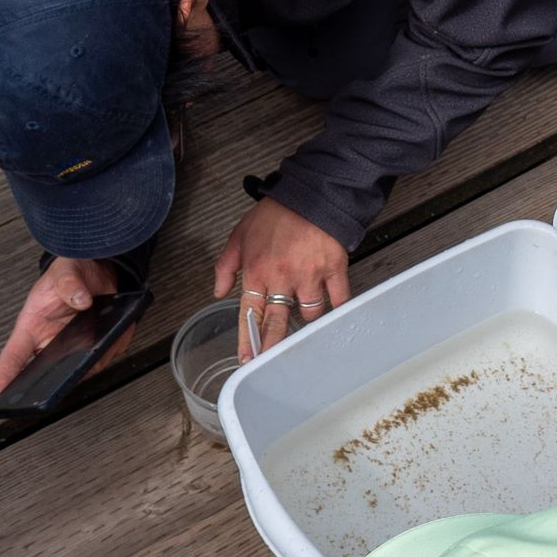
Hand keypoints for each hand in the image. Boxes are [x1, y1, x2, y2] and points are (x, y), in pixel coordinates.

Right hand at [0, 257, 125, 398]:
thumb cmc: (69, 274)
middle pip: (47, 372)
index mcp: (32, 327)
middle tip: (71, 374)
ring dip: (94, 360)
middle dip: (58, 380)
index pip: (13, 355)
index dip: (4, 376)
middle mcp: (49, 341)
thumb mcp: (65, 272)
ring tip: (105, 341)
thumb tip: (80, 299)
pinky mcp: (93, 345)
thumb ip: (69, 284)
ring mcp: (71, 346)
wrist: (95, 270)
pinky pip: (104, 355)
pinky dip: (113, 346)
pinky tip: (118, 332)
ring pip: (80, 368)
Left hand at [213, 198, 349, 359]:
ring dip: (306, 321)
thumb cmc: (276, 212)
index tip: (247, 360)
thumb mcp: (240, 234)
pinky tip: (337, 320)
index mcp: (257, 270)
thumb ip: (226, 266)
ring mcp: (310, 275)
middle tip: (271, 364)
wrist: (312, 192)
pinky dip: (337, 311)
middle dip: (272, 347)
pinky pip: (338, 300)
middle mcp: (282, 277)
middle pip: (277, 322)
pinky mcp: (334, 269)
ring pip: (309, 313)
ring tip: (305, 322)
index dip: (248, 340)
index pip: (249, 313)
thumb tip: (218, 292)